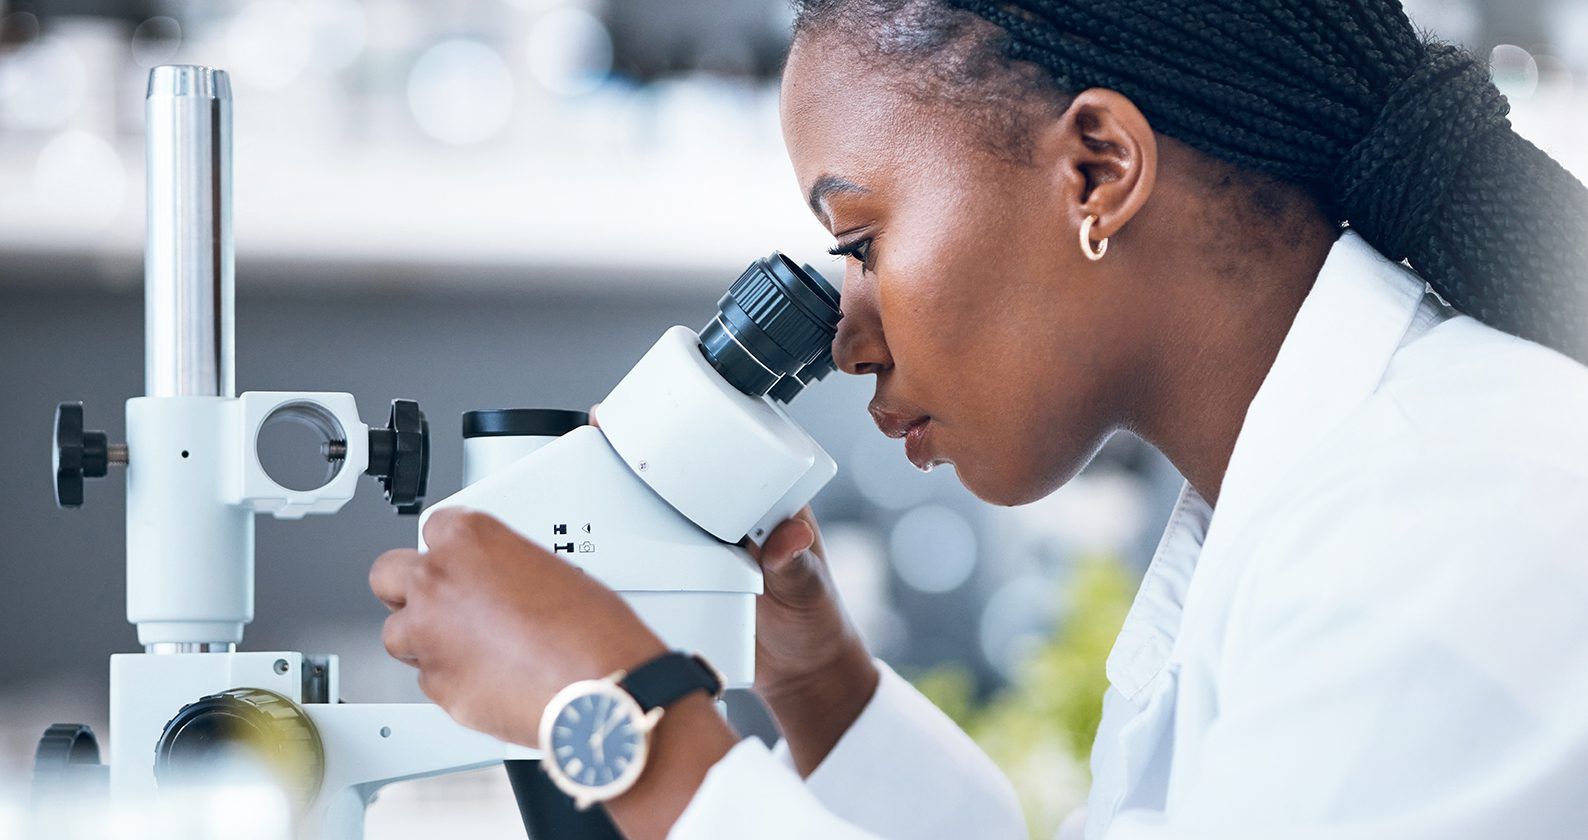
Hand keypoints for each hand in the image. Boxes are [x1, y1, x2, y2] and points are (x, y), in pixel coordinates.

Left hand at [369, 507, 666, 746]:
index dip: (449, 550)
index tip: (460, 563)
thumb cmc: (591, 633)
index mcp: (469, 540)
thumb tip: (499, 583)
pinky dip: (447, 677)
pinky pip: (425, 677)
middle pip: (389, 574)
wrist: (596, 690)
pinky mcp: (434, 684)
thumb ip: (507, 567)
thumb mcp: (555, 569)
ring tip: (465, 646)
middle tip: (441, 601)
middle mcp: (438, 581)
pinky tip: (484, 677)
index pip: (433, 527)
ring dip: (423, 637)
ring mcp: (428, 634)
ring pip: (396, 632)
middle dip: (410, 588)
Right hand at [588, 403, 876, 773]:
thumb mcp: (809, 589)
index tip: (650, 416)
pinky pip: (653, 558)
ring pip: (658, 514)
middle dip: (638, 460)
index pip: (723, 452)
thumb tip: (792, 536)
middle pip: (678, 477)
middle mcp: (729, 518)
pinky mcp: (686, 579)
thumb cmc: (815, 622)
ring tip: (588, 488)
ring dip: (626, 503)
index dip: (686, 430)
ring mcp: (703, 548)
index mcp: (764, 504)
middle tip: (599, 442)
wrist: (800, 673)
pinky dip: (629, 551)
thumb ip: (797, 565)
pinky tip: (600, 545)